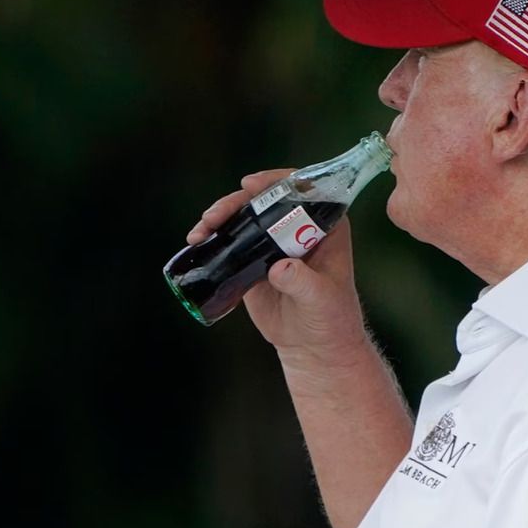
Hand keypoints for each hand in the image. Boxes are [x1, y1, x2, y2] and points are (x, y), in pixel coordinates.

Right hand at [187, 170, 372, 363]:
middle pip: (263, 201)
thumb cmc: (330, 319)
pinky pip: (231, 241)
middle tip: (214, 216)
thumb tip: (280, 268)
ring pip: (244, 217)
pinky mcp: (254, 259)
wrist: (314, 345)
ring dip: (219, 218)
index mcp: (325, 226)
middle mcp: (298, 227)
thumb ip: (303, 283)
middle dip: (235, 203)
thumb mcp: (321, 299)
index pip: (300, 190)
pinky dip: (213, 238)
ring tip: (201, 231)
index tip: (251, 185)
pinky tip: (197, 242)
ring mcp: (273, 242)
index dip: (274, 182)